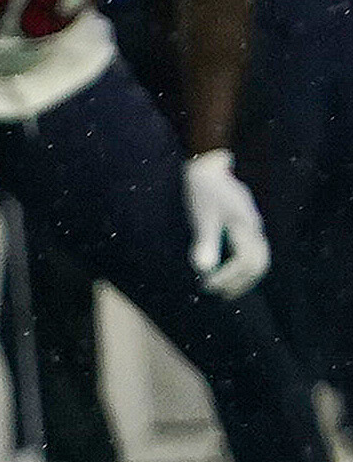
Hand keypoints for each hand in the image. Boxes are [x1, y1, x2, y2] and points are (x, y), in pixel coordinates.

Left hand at [185, 149, 270, 296]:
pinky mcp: (248, 225)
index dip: (227, 278)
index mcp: (245, 226)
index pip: (244, 262)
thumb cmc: (203, 190)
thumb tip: (204, 269)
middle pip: (258, 264)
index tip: (207, 285)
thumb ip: (205, 242)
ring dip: (244, 277)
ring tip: (224, 291)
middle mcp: (255, 228)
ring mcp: (254, 226)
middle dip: (240, 282)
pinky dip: (244, 267)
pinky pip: (254, 252)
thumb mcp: (201, 216)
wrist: (209, 166)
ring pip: (259, 259)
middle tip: (219, 295)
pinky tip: (228, 273)